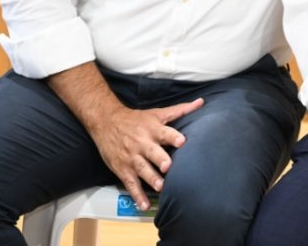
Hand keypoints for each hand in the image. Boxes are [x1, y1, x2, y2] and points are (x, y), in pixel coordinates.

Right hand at [87, 97, 204, 209]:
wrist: (106, 122)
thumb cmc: (136, 120)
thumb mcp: (157, 113)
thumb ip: (180, 110)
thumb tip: (201, 102)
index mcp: (152, 129)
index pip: (164, 132)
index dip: (173, 137)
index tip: (182, 141)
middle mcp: (142, 143)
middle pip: (153, 152)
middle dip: (161, 160)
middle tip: (168, 167)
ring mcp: (132, 158)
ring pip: (142, 169)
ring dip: (151, 179)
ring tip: (160, 187)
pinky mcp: (123, 169)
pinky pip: (131, 184)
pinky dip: (137, 196)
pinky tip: (144, 205)